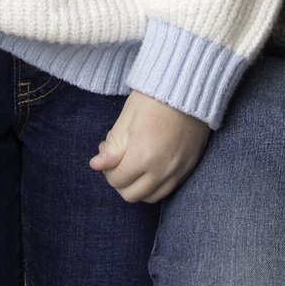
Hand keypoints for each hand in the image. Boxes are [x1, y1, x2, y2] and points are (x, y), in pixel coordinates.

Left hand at [89, 92, 209, 203]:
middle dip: (121, 181)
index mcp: (142, 156)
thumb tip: (96, 165)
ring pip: (150, 197)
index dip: (108, 170)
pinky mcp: (189, 168)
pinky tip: (151, 169)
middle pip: (132, 195)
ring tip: (135, 166)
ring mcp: (177, 171)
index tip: (110, 154)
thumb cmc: (153, 99)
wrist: (188, 88)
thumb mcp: (126, 119)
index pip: (117, 181)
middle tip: (120, 161)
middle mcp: (161, 169)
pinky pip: (168, 190)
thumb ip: (112, 147)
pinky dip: (156, 186)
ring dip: (138, 187)